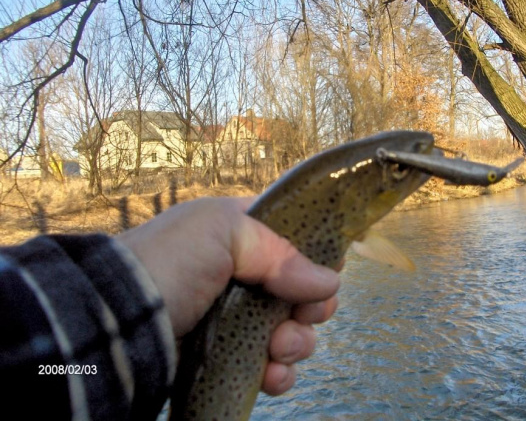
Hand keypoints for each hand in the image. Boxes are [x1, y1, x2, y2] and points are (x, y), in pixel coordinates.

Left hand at [115, 197, 339, 394]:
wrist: (116, 322)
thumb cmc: (169, 262)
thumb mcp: (221, 231)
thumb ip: (278, 250)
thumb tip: (329, 282)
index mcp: (238, 235)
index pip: (291, 241)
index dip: (314, 257)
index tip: (326, 272)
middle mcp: (240, 275)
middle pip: (299, 291)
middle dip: (311, 307)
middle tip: (305, 316)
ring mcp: (234, 319)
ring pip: (289, 332)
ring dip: (296, 343)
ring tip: (279, 347)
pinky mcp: (227, 357)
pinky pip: (270, 367)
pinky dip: (279, 373)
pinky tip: (272, 374)